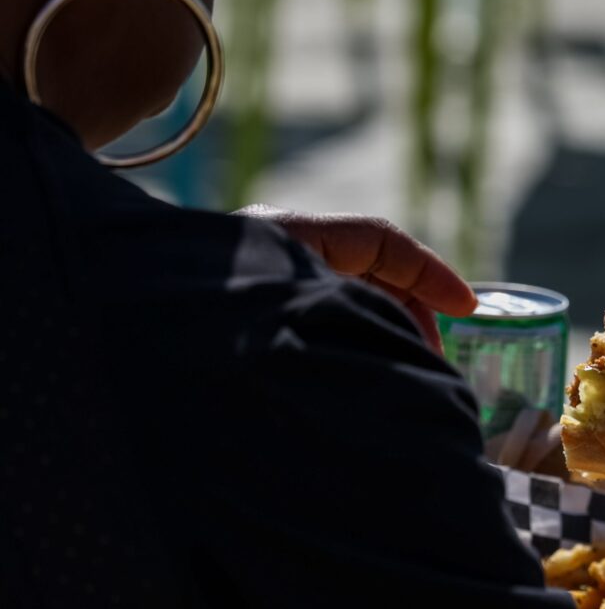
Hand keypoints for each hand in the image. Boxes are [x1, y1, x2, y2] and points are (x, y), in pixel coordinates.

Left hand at [236, 206, 475, 352]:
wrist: (134, 374)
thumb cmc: (221, 337)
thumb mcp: (305, 322)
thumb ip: (364, 328)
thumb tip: (417, 361)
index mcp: (289, 234)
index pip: (380, 238)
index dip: (431, 273)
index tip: (467, 309)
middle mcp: (278, 247)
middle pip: (368, 263)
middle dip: (413, 305)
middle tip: (436, 354)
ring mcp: (265, 278)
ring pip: (349, 289)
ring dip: (388, 323)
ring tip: (408, 367)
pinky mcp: (256, 311)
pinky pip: (324, 310)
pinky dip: (358, 332)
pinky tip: (373, 364)